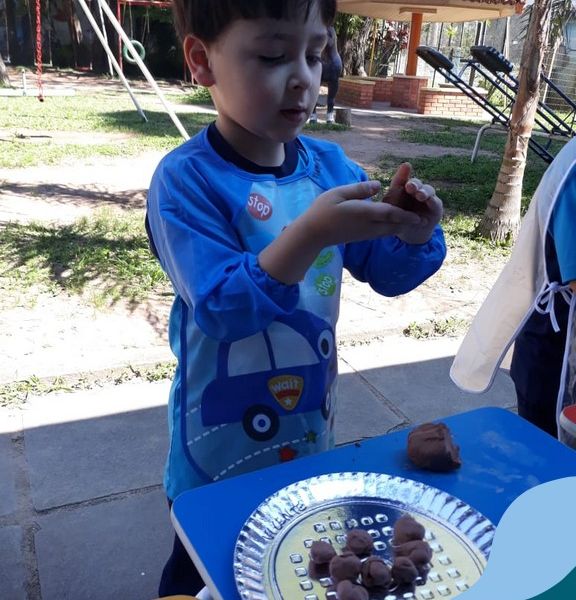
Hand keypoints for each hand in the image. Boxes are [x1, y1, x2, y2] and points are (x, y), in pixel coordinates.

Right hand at [301, 179, 423, 247]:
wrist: (313, 234)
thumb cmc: (322, 210)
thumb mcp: (339, 193)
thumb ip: (360, 189)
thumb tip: (378, 185)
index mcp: (363, 213)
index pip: (389, 213)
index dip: (406, 214)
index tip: (420, 215)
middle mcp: (368, 226)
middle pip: (394, 225)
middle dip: (408, 222)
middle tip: (422, 217)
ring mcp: (366, 233)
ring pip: (389, 230)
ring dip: (401, 225)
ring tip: (413, 220)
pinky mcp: (362, 237)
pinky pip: (382, 233)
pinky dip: (392, 228)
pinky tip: (395, 223)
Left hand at [382, 163, 442, 243]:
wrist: (408, 235)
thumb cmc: (398, 218)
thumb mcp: (391, 207)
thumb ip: (392, 193)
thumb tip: (384, 181)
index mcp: (404, 189)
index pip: (403, 179)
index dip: (404, 173)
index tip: (406, 167)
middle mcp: (418, 190)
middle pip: (417, 183)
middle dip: (414, 184)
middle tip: (409, 187)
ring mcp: (428, 199)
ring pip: (429, 190)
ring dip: (424, 191)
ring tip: (420, 195)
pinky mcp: (436, 209)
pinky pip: (436, 203)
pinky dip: (433, 201)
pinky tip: (429, 201)